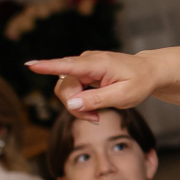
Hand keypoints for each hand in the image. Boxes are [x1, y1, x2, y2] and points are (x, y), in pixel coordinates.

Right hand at [26, 51, 158, 122]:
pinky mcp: (82, 73)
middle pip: (64, 87)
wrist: (149, 72)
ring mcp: (83, 66)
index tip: (30, 65)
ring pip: (65, 90)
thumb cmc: (140, 82)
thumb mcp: (123, 96)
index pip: (69, 65)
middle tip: (94, 119)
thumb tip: (71, 102)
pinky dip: (79, 103)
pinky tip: (93, 110)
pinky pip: (71, 90)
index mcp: (98, 63)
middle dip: (74, 106)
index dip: (48, 67)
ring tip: (96, 115)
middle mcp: (87, 61)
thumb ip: (97, 99)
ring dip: (77, 106)